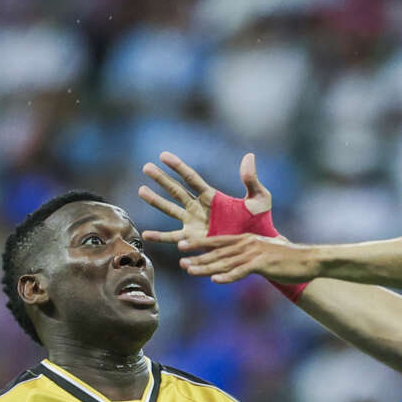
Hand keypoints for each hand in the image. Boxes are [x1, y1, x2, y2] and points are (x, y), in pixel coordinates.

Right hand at [138, 151, 273, 248]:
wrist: (259, 246)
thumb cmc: (261, 222)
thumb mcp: (260, 198)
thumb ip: (252, 180)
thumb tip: (249, 156)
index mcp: (212, 197)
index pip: (191, 178)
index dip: (178, 167)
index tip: (163, 156)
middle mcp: (199, 208)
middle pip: (176, 191)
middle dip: (161, 180)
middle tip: (146, 167)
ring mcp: (194, 224)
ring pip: (170, 210)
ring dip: (156, 201)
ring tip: (141, 190)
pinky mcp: (194, 240)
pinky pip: (173, 238)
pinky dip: (160, 237)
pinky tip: (146, 234)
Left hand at [180, 232, 321, 284]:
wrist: (308, 260)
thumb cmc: (286, 259)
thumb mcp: (264, 254)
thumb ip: (247, 258)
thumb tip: (237, 264)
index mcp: (246, 239)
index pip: (217, 241)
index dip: (198, 244)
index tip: (181, 246)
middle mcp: (247, 244)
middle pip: (217, 252)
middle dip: (198, 258)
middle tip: (181, 263)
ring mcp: (254, 253)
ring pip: (225, 262)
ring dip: (207, 267)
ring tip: (191, 271)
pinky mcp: (263, 264)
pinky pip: (242, 271)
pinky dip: (228, 276)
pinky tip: (216, 280)